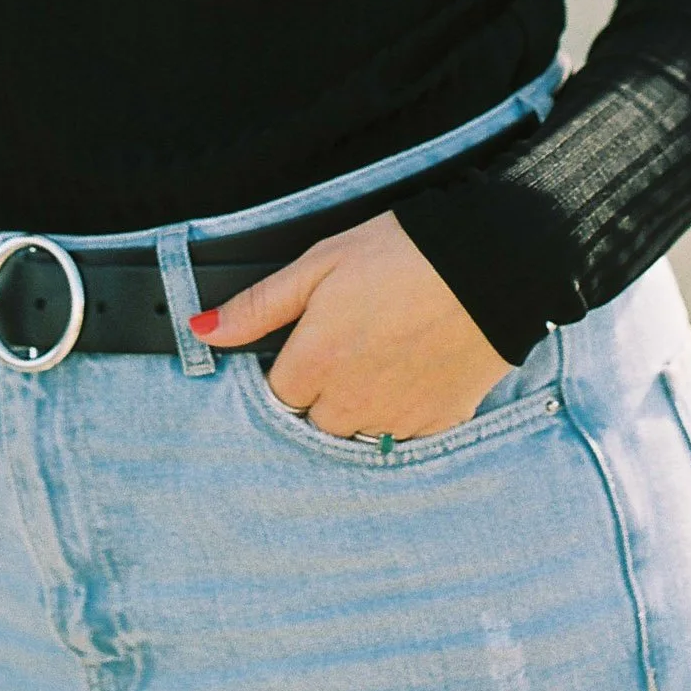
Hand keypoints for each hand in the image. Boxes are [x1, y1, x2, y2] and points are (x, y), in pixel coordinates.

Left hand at [195, 211, 511, 439]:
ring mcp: (398, 419)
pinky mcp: (439, 423)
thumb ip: (258, 306)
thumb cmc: (400, 254)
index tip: (305, 344)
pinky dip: (401, 413)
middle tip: (347, 343)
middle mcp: (352, 404)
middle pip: (315, 422)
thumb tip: (202, 331)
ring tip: (381, 354)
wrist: (488, 264)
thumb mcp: (318, 264)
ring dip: (359, 406)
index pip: (276, 396)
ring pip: (358, 433)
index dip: (286, 369)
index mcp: (315, 365)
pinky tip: (411, 370)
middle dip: (321, 392)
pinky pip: (404, 436)